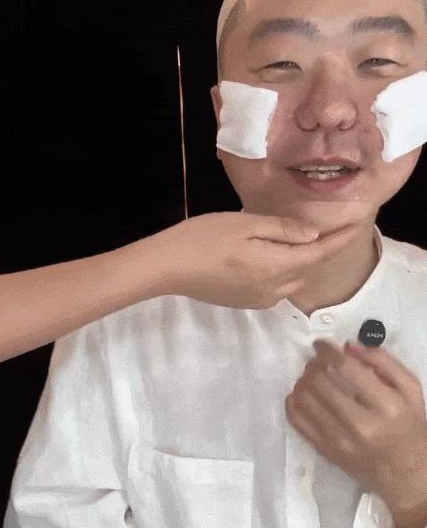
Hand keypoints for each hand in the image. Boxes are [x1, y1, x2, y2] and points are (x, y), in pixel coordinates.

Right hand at [151, 212, 359, 308]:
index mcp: (277, 267)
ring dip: (304, 262)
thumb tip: (312, 236)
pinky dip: (286, 273)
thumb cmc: (203, 238)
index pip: (320, 253)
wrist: (168, 268)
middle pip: (309, 269)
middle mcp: (275, 290)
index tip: (359, 224)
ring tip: (303, 242)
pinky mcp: (246, 303)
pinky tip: (276, 258)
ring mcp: (260, 300)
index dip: (341, 239)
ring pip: (295, 281)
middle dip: (324, 250)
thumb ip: (281, 230)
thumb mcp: (244, 224)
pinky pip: (278, 289)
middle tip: (332, 227)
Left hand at [285, 339, 426, 509]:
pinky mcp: (325, 451)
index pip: (345, 367)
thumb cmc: (410, 427)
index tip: (321, 344)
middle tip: (318, 361)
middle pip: (320, 381)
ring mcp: (340, 441)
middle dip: (314, 364)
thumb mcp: (410, 390)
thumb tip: (349, 346)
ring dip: (303, 380)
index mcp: (386, 405)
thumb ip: (383, 361)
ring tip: (311, 376)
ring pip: (304, 398)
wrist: (408, 477)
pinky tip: (302, 394)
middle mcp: (361, 424)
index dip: (327, 350)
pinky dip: (293, 401)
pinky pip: (297, 420)